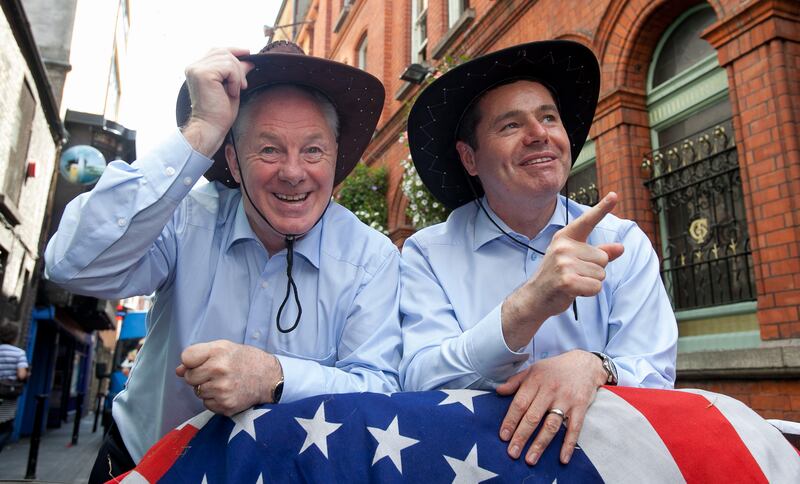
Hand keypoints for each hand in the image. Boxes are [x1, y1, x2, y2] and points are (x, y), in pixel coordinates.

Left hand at [176, 340, 282, 415]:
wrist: (269, 377)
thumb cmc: (245, 360)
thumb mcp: (224, 348)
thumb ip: (200, 355)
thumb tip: (178, 370)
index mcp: (218, 352)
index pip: (186, 357)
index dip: (192, 361)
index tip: (202, 362)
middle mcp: (219, 370)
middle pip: (189, 377)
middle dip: (198, 376)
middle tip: (215, 373)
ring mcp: (222, 390)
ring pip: (197, 392)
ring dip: (206, 388)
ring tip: (223, 382)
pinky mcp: (226, 406)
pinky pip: (207, 404)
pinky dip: (214, 400)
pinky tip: (227, 392)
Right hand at [181, 48, 254, 156]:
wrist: (211, 127)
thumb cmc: (220, 112)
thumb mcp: (232, 87)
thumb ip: (236, 72)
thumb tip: (248, 60)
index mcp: (197, 69)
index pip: (217, 50)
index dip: (234, 50)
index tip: (248, 53)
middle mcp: (194, 66)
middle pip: (224, 52)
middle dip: (238, 67)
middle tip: (242, 85)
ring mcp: (196, 69)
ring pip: (228, 58)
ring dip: (238, 75)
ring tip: (237, 90)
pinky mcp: (203, 74)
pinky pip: (228, 67)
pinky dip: (235, 79)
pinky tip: (232, 92)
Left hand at [496, 350, 606, 464]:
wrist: (585, 363)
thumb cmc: (555, 369)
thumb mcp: (533, 369)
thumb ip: (516, 381)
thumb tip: (498, 391)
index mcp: (535, 381)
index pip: (519, 404)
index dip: (510, 421)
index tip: (503, 437)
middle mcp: (549, 390)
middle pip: (533, 417)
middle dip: (521, 436)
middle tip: (512, 453)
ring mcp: (566, 399)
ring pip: (551, 425)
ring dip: (540, 444)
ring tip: (530, 459)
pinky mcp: (580, 407)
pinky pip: (574, 428)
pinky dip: (569, 444)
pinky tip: (562, 458)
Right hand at [502, 193, 624, 348]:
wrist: (535, 296)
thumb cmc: (557, 276)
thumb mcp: (576, 259)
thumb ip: (598, 252)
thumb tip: (621, 247)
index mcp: (565, 237)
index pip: (587, 221)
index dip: (602, 208)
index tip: (615, 195)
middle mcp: (564, 247)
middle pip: (602, 258)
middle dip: (594, 270)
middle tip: (574, 274)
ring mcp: (564, 263)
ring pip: (601, 273)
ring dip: (591, 282)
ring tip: (573, 282)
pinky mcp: (567, 280)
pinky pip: (596, 287)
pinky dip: (589, 292)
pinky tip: (573, 291)